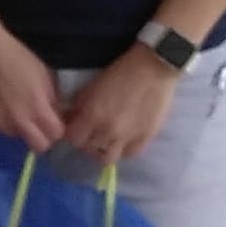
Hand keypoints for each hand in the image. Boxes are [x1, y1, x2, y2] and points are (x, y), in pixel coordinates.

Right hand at [0, 9, 64, 157]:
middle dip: (42, 136)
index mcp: (37, 109)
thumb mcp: (44, 73)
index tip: (54, 120)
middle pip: (38, 146)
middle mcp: (17, 122)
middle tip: (38, 121)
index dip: (57, 128)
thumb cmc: (16, 55)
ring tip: (12, 104)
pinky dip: (0, 119)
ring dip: (18, 126)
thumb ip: (51, 99)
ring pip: (15, 135)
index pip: (56, 136)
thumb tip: (55, 113)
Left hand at [58, 41, 182, 171]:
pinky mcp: (144, 139)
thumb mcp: (92, 87)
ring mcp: (127, 138)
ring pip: (107, 158)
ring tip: (108, 140)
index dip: (75, 134)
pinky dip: (123, 149)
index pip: (74, 139)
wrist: (154, 68)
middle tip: (94, 131)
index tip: (79, 128)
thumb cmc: (121, 72)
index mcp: (92, 116)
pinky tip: (124, 139)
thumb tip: (71, 119)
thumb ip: (79, 107)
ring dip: (104, 150)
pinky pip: (128, 154)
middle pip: (89, 149)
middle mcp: (107, 132)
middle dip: (88, 141)